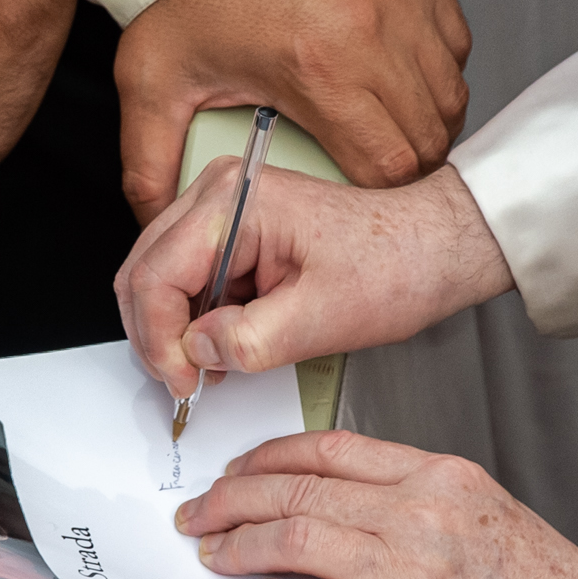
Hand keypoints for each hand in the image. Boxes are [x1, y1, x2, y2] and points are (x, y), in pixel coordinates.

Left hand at [115, 0, 470, 218]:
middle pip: (431, 135)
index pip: (391, 167)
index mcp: (319, 68)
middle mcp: (374, 30)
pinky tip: (396, 71)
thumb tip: (155, 215)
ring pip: (452, 90)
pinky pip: (456, 39)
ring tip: (385, 122)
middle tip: (370, 163)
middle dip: (406, 162)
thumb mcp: (152, 76)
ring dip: (425, 117)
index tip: (353, 189)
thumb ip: (148, 161)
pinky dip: (436, 66)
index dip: (377, 192)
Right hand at [117, 162, 512, 399]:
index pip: (154, 275)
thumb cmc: (394, 267)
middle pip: (144, 272)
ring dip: (178, 331)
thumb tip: (195, 353)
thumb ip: (248, 341)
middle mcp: (220, 194)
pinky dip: (198, 320)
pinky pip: (191, 280)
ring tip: (212, 369)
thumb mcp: (321, 319)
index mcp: (235, 201)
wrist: (433, 249)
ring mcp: (225, 209)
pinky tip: (226, 346)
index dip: (159, 341)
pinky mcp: (236, 231)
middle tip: (186, 385)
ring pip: (162, 279)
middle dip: (158, 337)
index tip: (183, 384)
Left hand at [179, 430, 577, 578]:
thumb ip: (418, 499)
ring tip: (214, 556)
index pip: (331, 448)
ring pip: (290, 540)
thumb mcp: (489, 514)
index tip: (241, 471)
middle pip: (297, 489)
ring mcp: (405, 572)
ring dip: (238, 548)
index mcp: (443, 477)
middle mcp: (420, 513)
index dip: (269, 457)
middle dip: (233, 499)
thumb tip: (339, 506)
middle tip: (201, 513)